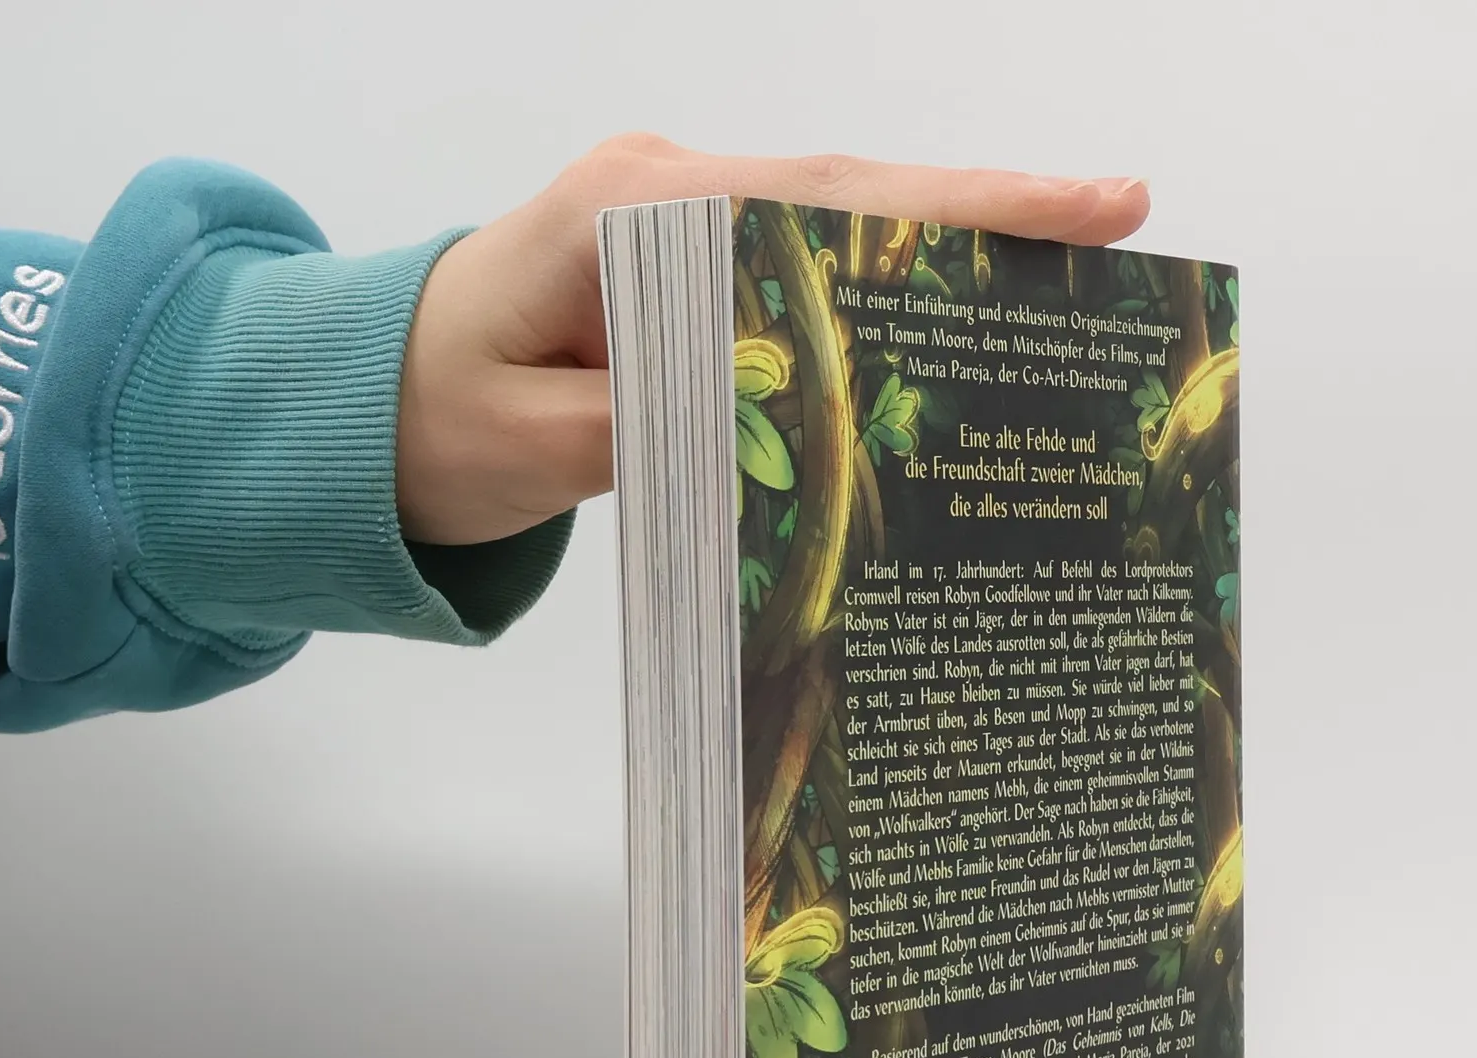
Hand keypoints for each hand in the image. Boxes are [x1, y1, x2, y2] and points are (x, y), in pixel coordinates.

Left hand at [394, 134, 1149, 545]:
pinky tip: (957, 317)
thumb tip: (778, 416)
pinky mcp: (682, 270)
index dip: (951, 210)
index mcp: (628, 214)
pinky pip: (801, 265)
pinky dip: (885, 286)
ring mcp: (677, 222)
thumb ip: (653, 428)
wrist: (356, 407)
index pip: (816, 199)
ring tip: (1073, 274)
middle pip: (854, 193)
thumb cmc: (426, 419)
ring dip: (950, 248)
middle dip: (990, 212)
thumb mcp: (528, 444)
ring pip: (838, 223)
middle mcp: (665, 193)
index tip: (1074, 211)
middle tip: (1121, 222)